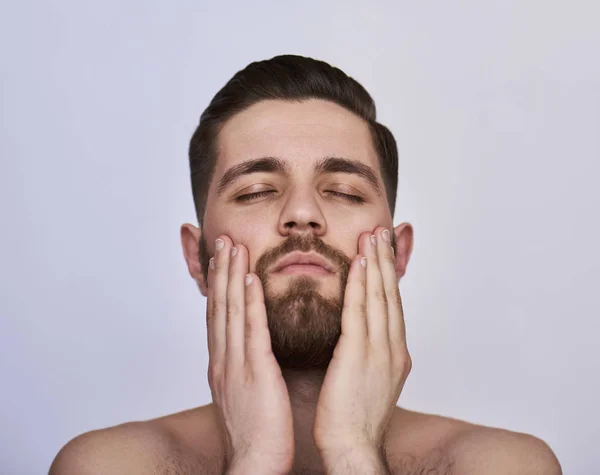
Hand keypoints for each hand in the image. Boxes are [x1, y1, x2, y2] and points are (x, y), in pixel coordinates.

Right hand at [207, 236, 294, 474]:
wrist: (255, 464)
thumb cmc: (256, 434)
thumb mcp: (244, 394)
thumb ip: (244, 369)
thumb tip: (250, 354)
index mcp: (223, 365)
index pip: (218, 318)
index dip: (218, 287)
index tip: (220, 262)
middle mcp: (223, 360)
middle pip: (219, 307)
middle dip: (220, 272)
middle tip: (222, 241)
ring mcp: (235, 365)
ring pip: (231, 311)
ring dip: (231, 276)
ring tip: (233, 246)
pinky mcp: (255, 372)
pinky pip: (251, 330)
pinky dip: (249, 302)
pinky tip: (250, 278)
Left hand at [313, 227, 411, 457]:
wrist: (353, 448)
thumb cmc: (355, 418)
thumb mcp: (371, 380)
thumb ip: (370, 353)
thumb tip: (362, 337)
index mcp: (396, 355)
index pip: (393, 306)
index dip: (389, 277)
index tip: (384, 252)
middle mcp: (393, 349)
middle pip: (391, 295)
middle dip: (386, 261)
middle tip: (382, 231)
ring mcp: (379, 351)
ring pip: (380, 298)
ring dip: (376, 264)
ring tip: (372, 236)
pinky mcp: (359, 355)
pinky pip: (360, 312)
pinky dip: (361, 286)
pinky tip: (359, 264)